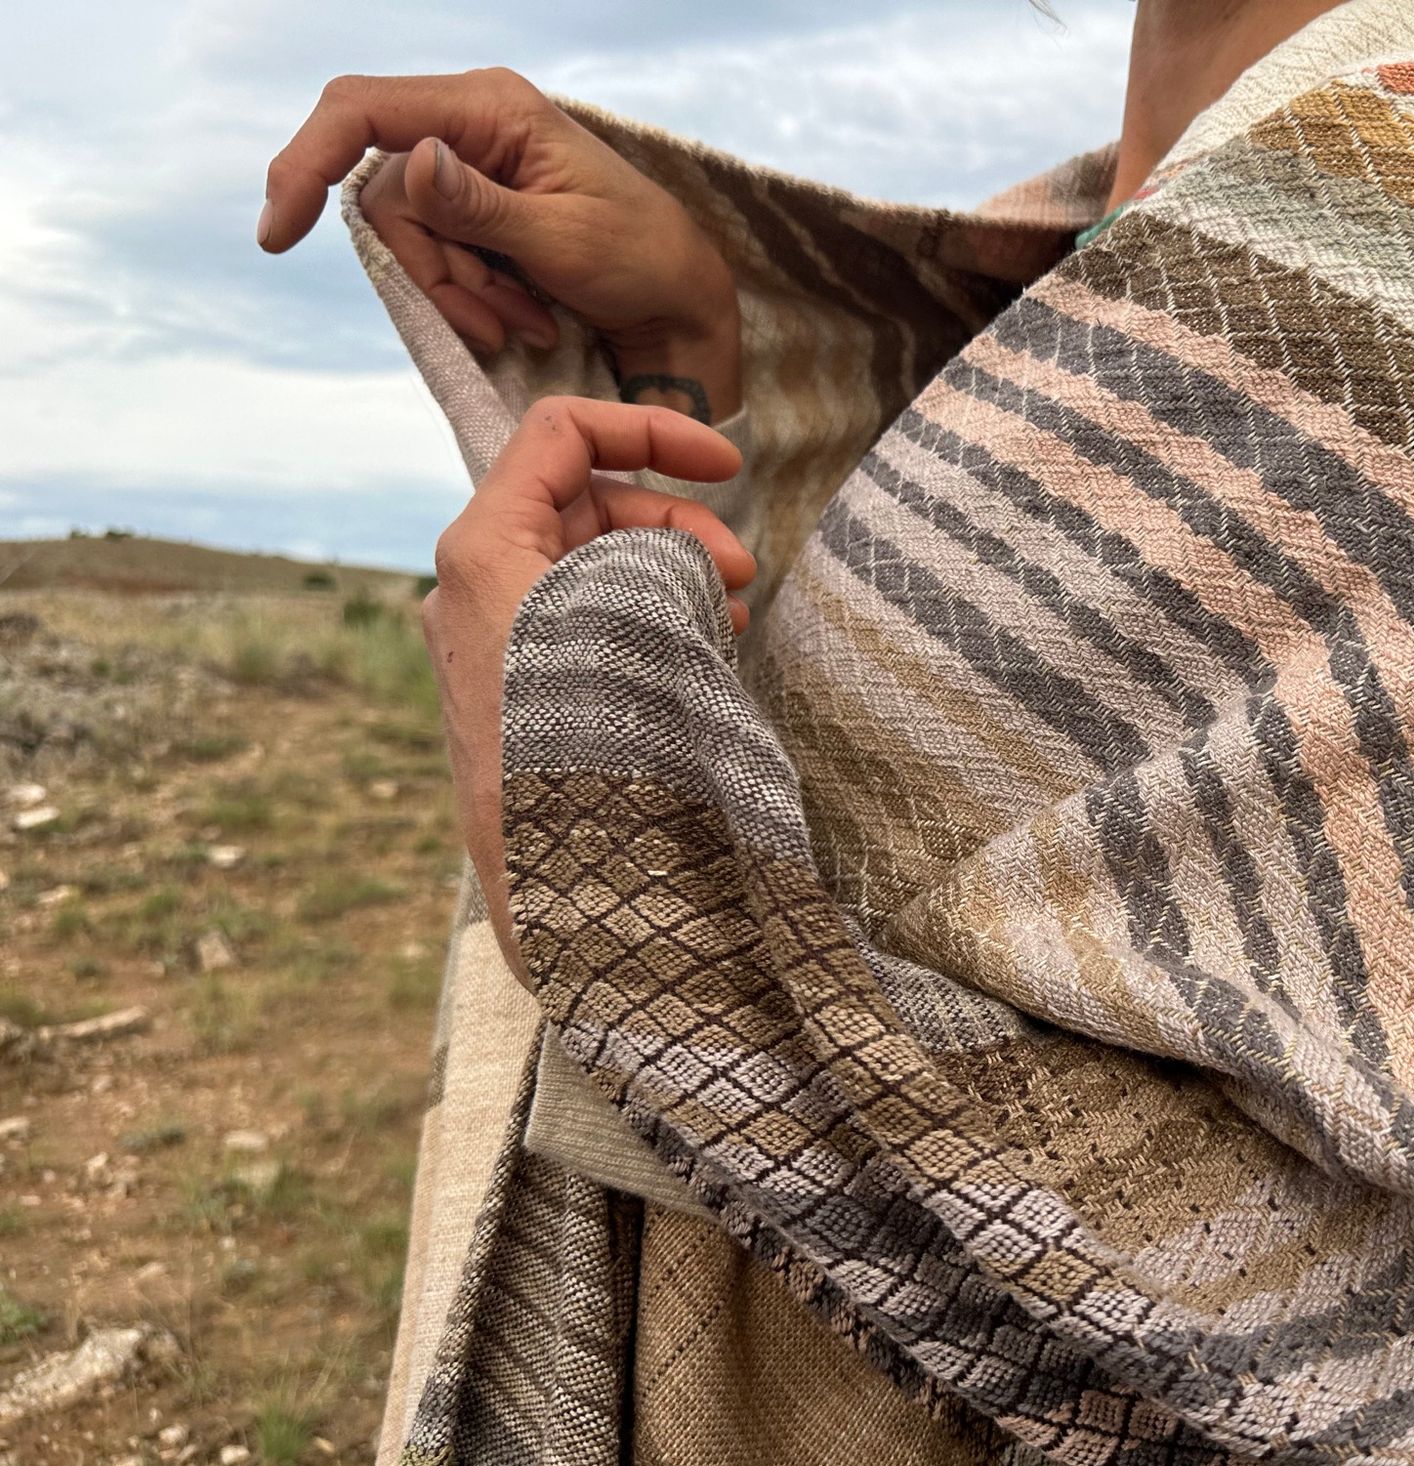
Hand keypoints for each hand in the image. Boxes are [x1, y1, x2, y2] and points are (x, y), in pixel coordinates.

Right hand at [262, 69, 740, 420]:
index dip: (306, 162)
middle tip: (497, 320)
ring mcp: (471, 169)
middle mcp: (470, 124)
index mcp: (490, 107)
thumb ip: (482, 208)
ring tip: (526, 322)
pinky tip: (525, 317)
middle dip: (434, 271)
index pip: (362, 112)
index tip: (279, 233)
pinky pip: (438, 257)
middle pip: (386, 198)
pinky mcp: (477, 211)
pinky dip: (473, 298)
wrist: (680, 301)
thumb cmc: (641, 260)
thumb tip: (413, 163)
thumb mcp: (564, 240)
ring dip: (461, 294)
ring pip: (410, 239)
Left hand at [422, 396, 753, 980]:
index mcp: (483, 549)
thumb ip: (652, 555)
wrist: (556, 889)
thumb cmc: (591, 749)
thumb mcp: (629, 618)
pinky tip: (694, 651)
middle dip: (674, 520)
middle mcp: (472, 585)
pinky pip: (580, 619)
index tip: (730, 463)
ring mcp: (488, 639)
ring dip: (667, 571)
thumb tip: (683, 559)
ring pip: (589, 563)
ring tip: (726, 617)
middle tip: (740, 573)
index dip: (653, 428)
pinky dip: (642, 616)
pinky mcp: (510, 687)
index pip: (563, 433)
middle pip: (585, 501)